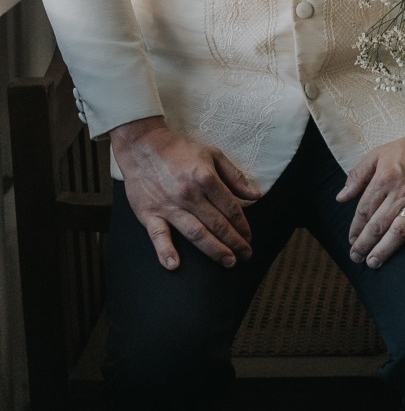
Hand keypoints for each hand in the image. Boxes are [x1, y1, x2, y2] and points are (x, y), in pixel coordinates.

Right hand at [109, 115, 262, 270]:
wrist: (141, 144)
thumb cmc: (178, 149)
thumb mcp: (212, 154)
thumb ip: (235, 176)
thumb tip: (256, 195)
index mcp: (205, 178)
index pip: (231, 208)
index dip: (243, 225)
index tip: (249, 237)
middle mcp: (189, 194)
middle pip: (217, 224)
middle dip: (234, 242)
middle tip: (245, 255)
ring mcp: (168, 205)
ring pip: (195, 233)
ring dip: (214, 250)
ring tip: (228, 261)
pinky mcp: (148, 213)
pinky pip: (158, 235)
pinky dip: (165, 251)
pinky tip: (174, 265)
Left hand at [338, 129, 404, 267]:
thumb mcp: (378, 154)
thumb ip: (357, 175)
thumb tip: (341, 197)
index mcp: (383, 180)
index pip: (364, 210)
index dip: (355, 228)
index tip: (351, 240)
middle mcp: (400, 194)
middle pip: (378, 225)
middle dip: (364, 244)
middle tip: (357, 258)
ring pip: (399, 230)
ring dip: (385, 249)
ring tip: (374, 262)